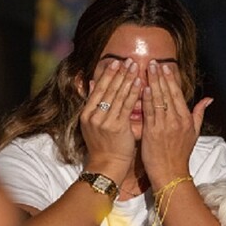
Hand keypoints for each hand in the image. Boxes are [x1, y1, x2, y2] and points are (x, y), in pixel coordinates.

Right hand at [80, 59, 142, 182]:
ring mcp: (104, 121)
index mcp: (86, 113)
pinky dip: (133, 93)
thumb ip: (92, 103)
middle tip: (128, 60)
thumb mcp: (92, 123)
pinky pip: (127, 105)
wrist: (106, 166)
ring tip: (135, 67)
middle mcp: (93, 115)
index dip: (107, 74)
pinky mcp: (116, 126)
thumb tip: (89, 82)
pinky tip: (140, 83)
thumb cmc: (103, 145)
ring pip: (118, 95)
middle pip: (107, 89)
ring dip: (127, 79)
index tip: (116, 62)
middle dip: (119, 73)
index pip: (98, 89)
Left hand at [140, 60, 211, 187]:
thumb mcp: (195, 133)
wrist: (171, 173)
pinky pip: (149, 111)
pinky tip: (144, 87)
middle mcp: (176, 120)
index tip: (166, 66)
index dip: (171, 79)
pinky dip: (147, 98)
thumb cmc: (181, 154)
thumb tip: (209, 99)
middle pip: (168, 93)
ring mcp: (164, 126)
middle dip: (160, 76)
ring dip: (152, 82)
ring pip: (158, 99)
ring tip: (146, 69)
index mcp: (186, 119)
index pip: (178, 94)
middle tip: (153, 62)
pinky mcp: (152, 132)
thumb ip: (199, 113)